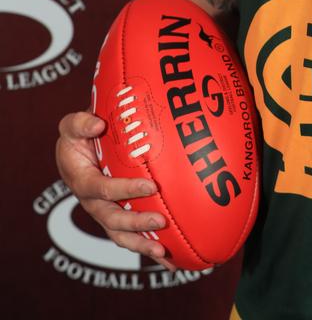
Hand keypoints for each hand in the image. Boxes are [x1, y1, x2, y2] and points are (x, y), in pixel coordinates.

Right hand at [56, 110, 175, 269]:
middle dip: (136, 223)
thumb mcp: (72, 127)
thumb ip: (80, 123)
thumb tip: (98, 125)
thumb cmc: (77, 137)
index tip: (150, 186)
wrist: (78, 150)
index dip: (125, 190)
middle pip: (112, 220)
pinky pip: (129, 236)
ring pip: (120, 235)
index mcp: (82, 181)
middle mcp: (92, 203)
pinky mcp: (115, 217)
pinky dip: (147, 248)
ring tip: (163, 252)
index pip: (103, 190)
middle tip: (160, 221)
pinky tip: (168, 259)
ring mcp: (104, 213)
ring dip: (141, 245)